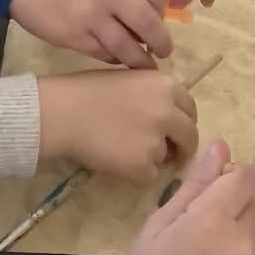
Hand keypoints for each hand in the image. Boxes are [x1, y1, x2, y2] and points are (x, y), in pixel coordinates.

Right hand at [10, 0, 172, 64]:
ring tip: (144, 64)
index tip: (158, 17)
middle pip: (149, 24)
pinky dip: (115, 58)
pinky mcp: (73, 37)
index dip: (163, 8)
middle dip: (161, 42)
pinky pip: (104, 54)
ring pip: (128, 47)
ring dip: (140, 59)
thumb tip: (154, 15)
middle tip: (163, 50)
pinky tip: (116, 57)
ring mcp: (91, 16)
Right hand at [37, 68, 198, 180]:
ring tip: (124, 149)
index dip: (183, 121)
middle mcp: (168, 111)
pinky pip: (149, 175)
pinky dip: (137, 173)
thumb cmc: (86, 91)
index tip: (175, 130)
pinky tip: (116, 160)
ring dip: (153, 158)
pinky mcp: (144, 165)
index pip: (190, 108)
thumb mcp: (129, 78)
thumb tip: (167, 114)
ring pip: (167, 157)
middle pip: (190, 135)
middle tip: (169, 153)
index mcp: (165, 85)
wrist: (63, 113)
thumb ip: (153, 94)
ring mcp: (158, 140)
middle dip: (181, 146)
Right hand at [115, 139, 254, 254]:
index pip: (247, 177)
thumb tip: (222, 146)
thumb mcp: (157, 227)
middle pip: (254, 205)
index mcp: (212, 219)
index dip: (232, 180)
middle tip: (203, 237)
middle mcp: (243, 243)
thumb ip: (195, 185)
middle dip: (234, 211)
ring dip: (241, 241)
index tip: (216, 194)